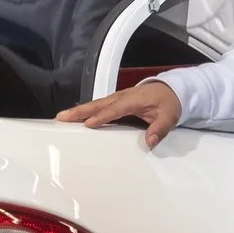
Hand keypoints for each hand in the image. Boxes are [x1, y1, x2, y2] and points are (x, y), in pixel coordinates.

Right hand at [55, 79, 182, 147]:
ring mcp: (117, 98)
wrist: (171, 90)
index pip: (115, 109)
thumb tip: (149, 142)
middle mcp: (122, 97)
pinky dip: (85, 111)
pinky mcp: (116, 102)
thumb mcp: (169, 117)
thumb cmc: (169, 103)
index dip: (102, 116)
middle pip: (98, 104)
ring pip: (95, 104)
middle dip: (80, 111)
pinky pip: (98, 106)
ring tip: (61, 118)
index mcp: (134, 100)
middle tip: (62, 117)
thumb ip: (160, 129)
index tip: (88, 124)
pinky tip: (75, 118)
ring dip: (78, 111)